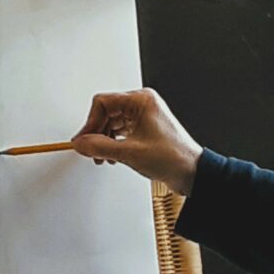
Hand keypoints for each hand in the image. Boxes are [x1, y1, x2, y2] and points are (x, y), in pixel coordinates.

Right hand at [72, 89, 202, 196]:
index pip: (103, 102)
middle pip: (106, 112)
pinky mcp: (143, 127)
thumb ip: (100, 146)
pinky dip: (112, 142)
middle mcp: (142, 103)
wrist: (193, 174)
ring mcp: (142, 115)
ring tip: (102, 156)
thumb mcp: (130, 152)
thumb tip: (81, 143)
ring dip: (103, 139)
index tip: (84, 138)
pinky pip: (119, 129)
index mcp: (141, 100)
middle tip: (89, 148)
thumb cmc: (174, 157)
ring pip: (111, 122)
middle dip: (96, 132)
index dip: (91, 122)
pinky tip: (112, 155)